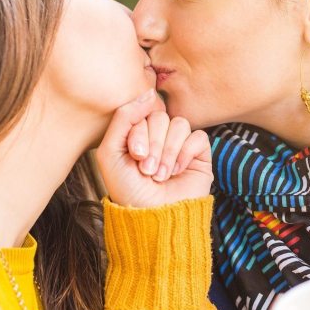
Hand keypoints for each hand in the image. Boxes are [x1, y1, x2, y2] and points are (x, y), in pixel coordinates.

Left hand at [96, 89, 212, 207]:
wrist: (151, 216)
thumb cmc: (127, 189)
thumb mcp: (111, 152)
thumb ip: (123, 118)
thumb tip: (149, 93)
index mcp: (138, 132)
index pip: (142, 111)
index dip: (140, 132)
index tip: (135, 155)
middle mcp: (159, 135)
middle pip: (161, 116)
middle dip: (153, 144)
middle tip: (147, 170)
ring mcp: (180, 144)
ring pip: (179, 125)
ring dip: (168, 152)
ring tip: (161, 174)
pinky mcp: (198, 155)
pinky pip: (198, 137)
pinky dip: (185, 154)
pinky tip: (177, 171)